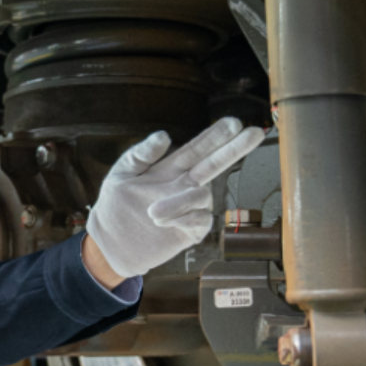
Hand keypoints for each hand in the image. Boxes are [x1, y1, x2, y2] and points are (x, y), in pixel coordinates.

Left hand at [87, 117, 265, 278]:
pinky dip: (183, 218)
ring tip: (152, 213)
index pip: (197, 148)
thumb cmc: (115, 206)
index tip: (234, 122)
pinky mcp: (190, 231)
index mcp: (170, 168)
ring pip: (202, 196)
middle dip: (234, 149)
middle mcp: (185, 186)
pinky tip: (162, 222)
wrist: (110, 244)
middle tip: (255, 132)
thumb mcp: (120, 174)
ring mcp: (189, 208)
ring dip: (180, 201)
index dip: (215, 136)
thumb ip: (139, 154)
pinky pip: (200, 220)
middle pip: (215, 164)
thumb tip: (164, 135)